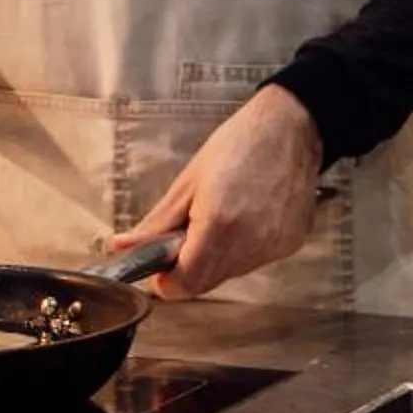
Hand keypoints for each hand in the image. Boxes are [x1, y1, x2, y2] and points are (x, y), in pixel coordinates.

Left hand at [121, 84, 321, 299]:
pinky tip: (242, 219)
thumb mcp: (188, 181)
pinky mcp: (289, 245)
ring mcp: (272, 247)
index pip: (185, 282)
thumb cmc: (239, 144)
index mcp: (218, 223)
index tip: (156, 269)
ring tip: (215, 220)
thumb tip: (121, 247)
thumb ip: (156, 224)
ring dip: (212, 260)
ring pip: (229, 274)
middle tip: (180, 239)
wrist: (291, 128)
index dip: (164, 281)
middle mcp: (249, 243)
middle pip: (205, 284)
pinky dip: (239, 250)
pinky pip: (253, 261)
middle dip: (185, 270)